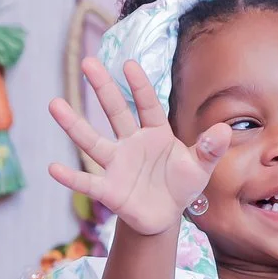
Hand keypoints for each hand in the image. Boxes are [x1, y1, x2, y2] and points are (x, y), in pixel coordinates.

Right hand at [46, 59, 228, 237]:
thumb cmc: (181, 186)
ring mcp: (117, 165)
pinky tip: (53, 169)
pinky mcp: (109, 190)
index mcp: (156, 134)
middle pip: (115, 113)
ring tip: (55, 104)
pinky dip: (71, 178)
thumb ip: (210, 149)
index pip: (147, 105)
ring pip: (93, 142)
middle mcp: (131, 144)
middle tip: (87, 62)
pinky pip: (88, 182)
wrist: (164, 216)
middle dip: (103, 89)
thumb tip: (224, 130)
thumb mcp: (200, 168)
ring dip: (74, 125)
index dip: (139, 86)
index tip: (128, 65)